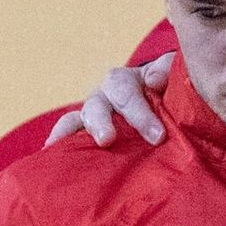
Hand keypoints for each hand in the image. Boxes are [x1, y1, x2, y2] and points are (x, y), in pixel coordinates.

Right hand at [46, 53, 173, 148]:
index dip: (140, 114)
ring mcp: (94, 117)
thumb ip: (169, 71)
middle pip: (97, 106)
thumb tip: (154, 80)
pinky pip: (69, 136)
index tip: (157, 136)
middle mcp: (105, 97)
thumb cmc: (173, 96)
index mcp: (127, 82)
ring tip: (58, 147)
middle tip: (106, 140)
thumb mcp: (176, 77)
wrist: (169, 112)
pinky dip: (59, 143)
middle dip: (100, 123)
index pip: (126, 92)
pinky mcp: (88, 135)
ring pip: (77, 120)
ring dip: (69, 132)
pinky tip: (49, 154)